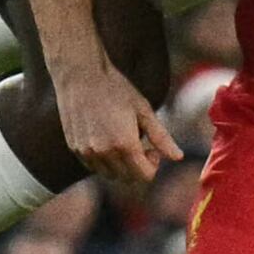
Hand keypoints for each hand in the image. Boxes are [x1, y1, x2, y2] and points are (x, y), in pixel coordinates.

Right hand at [51, 57, 179, 190]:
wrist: (81, 75)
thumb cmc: (116, 89)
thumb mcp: (144, 110)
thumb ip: (161, 137)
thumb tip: (179, 158)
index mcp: (125, 144)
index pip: (144, 176)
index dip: (153, 165)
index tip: (151, 148)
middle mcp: (105, 153)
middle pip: (127, 178)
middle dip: (137, 166)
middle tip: (139, 144)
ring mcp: (87, 152)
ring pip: (109, 175)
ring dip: (119, 165)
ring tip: (120, 140)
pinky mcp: (75, 149)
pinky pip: (93, 166)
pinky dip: (103, 160)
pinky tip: (105, 138)